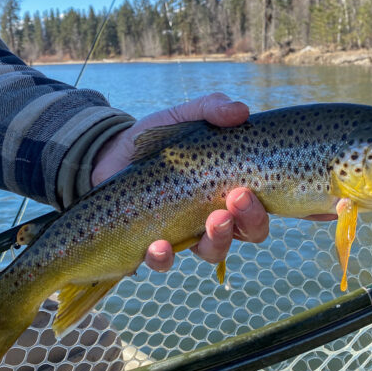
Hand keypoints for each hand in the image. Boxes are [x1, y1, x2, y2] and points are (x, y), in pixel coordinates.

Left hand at [91, 93, 269, 271]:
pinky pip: (162, 262)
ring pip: (211, 252)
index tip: (246, 189)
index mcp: (228, 193)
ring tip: (209, 223)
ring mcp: (184, 235)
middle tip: (234, 200)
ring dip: (216, 242)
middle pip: (243, 234)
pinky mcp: (152, 245)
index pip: (257, 213)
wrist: (111, 154)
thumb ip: (211, 108)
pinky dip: (163, 258)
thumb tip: (240, 110)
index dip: (259, 211)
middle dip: (246, 222)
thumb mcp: (184, 116)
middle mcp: (213, 220)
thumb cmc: (159, 141)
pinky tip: (158, 245)